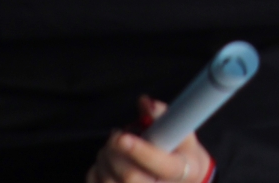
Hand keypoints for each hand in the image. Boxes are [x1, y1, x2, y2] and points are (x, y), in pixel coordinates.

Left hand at [87, 97, 212, 182]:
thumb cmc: (179, 151)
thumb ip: (163, 116)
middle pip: (130, 177)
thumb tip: (145, 103)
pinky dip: (96, 171)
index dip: (140, 152)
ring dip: (105, 158)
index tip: (123, 137)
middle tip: (116, 135)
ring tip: (112, 146)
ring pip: (110, 182)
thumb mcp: (181, 130)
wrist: (180, 178)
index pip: (162, 166)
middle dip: (115, 151)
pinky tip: (106, 162)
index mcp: (182, 170)